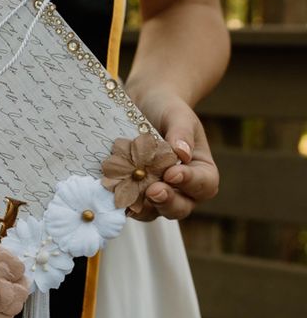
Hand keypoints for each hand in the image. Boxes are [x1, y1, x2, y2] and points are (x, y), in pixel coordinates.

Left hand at [123, 87, 219, 222]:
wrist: (141, 105)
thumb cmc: (166, 109)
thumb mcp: (177, 115)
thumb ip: (181, 133)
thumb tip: (181, 154)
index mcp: (201, 170)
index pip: (204, 184)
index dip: (190, 182)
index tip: (172, 173)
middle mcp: (183, 189)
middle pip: (182, 207)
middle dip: (168, 201)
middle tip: (153, 191)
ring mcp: (158, 195)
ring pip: (155, 212)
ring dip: (144, 207)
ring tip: (131, 194)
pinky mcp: (134, 195)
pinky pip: (131, 207)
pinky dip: (124, 203)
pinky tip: (113, 194)